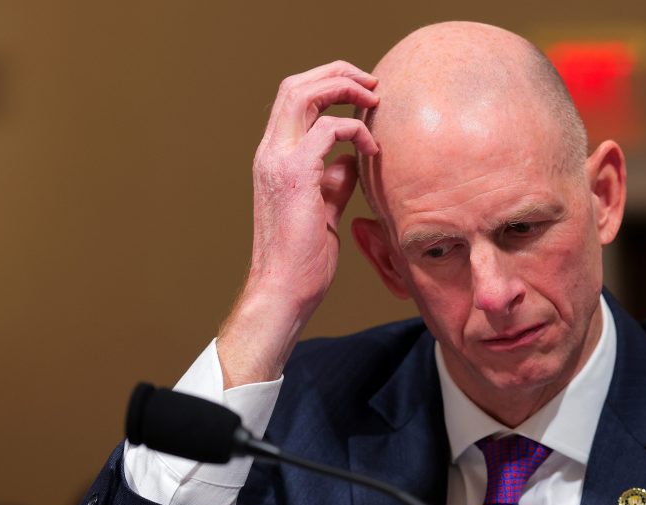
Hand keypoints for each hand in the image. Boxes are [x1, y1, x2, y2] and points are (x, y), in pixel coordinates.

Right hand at [218, 61, 379, 385]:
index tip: (362, 92)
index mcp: (273, 157)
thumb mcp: (323, 206)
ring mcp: (278, 161)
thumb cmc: (303, 257)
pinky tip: (373, 150)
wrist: (283, 289)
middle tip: (373, 84)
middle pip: (295, 84)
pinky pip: (328, 129)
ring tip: (375, 100)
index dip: (327, 83)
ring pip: (304, 94)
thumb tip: (351, 159)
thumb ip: (333, 178)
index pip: (293, 98)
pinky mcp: (296, 176)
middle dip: (337, 73)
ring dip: (344, 88)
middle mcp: (270, 152)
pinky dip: (354, 129)